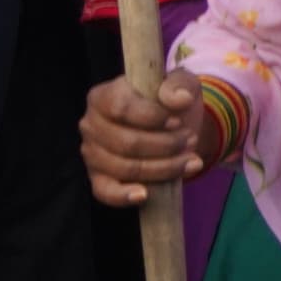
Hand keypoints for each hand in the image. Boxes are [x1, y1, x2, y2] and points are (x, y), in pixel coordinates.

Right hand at [81, 71, 207, 206]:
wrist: (174, 129)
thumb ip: (180, 84)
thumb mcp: (181, 84)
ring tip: (190, 160)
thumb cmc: (171, 103)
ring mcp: (91, 152)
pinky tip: (145, 195)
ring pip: (123, 167)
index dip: (152, 117)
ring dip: (163, 168)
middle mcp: (90, 124)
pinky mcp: (97, 177)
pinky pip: (104, 191)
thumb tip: (180, 99)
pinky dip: (123, 196)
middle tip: (190, 141)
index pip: (121, 108)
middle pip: (126, 142)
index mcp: (103, 96)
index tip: (178, 122)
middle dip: (166, 145)